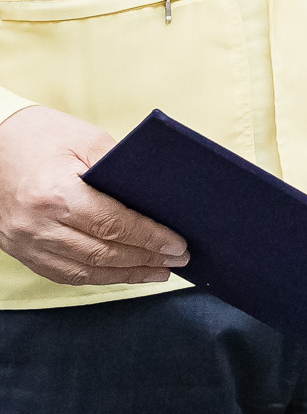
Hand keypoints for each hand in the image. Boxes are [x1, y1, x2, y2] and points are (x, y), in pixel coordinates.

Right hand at [0, 105, 188, 285]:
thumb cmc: (43, 135)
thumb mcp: (86, 139)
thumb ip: (121, 169)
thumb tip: (159, 199)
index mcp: (55, 194)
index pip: (112, 225)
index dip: (150, 238)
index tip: (178, 244)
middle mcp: (37, 225)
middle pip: (102, 253)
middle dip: (145, 259)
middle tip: (179, 259)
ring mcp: (25, 242)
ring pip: (84, 271)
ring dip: (125, 275)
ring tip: (158, 272)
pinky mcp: (20, 250)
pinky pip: (63, 273)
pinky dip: (96, 277)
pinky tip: (122, 274)